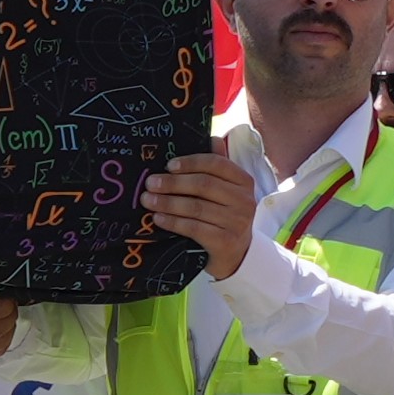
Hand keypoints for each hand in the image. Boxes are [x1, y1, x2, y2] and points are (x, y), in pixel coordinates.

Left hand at [141, 153, 262, 277]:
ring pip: (196, 207)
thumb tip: (211, 138)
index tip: (169, 165)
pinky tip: (158, 218)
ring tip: (148, 200)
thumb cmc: (225, 217)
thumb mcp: (226, 191)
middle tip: (150, 183)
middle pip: (204, 185)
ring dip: (168, 202)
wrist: (236, 256)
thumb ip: (219, 166)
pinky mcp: (225, 242)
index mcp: (244, 181)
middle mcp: (245, 201)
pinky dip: (173, 222)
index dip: (191, 162)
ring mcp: (237, 223)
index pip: (217, 164)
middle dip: (173, 183)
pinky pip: (193, 227)